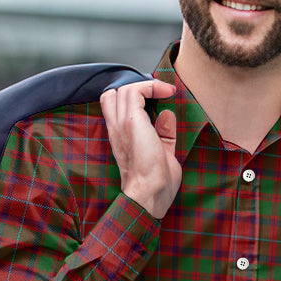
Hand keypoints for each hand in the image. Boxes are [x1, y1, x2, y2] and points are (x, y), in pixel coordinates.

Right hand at [100, 79, 179, 218]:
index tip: (157, 99)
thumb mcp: (162, 153)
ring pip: (124, 89)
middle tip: (158, 94)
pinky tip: (166, 92)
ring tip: (165, 91)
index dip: (132, 97)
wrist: (149, 194)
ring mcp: (121, 125)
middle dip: (135, 89)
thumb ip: (163, 134)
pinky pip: (136, 91)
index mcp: (120, 138)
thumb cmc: (156, 184)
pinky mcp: (131, 122)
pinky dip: (151, 87)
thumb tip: (167, 115)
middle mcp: (116, 129)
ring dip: (147, 86)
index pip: (113, 106)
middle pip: (113, 94)